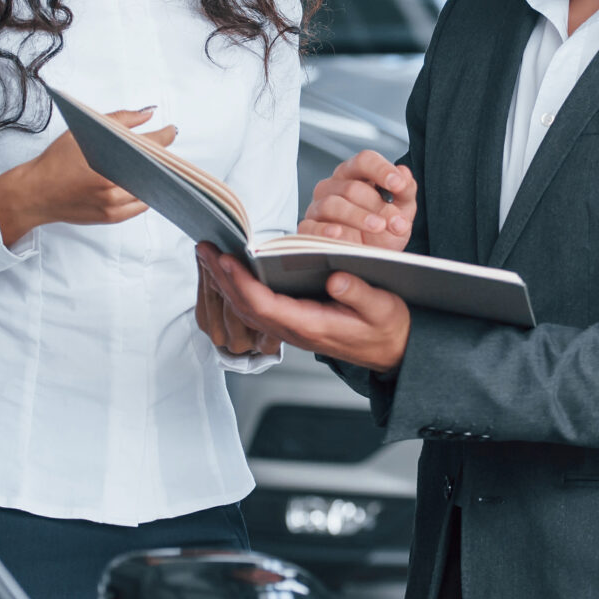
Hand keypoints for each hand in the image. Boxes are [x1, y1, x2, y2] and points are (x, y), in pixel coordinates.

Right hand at [0, 107, 173, 245]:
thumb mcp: (83, 131)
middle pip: (153, 169)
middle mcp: (112, 186)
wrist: (35, 193)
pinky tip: (142, 182)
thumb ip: (119, 120)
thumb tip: (147, 114)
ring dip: (155, 177)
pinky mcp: (111, 217)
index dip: (164, 137)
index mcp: (106, 161)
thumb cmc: (54, 162)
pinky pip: (140, 205)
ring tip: (152, 165)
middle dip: (160, 157)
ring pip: (149, 189)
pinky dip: (145, 192)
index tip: (171, 131)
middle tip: (161, 148)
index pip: (148, 146)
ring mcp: (113, 204)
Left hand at [198, 247, 410, 372]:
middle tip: (203, 248)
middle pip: (247, 307)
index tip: (227, 260)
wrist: (395, 351)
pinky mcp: (292, 322)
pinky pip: (256, 308)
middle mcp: (295, 331)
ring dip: (224, 282)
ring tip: (208, 253)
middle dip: (222, 278)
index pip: (267, 306)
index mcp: (313, 326)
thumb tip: (335, 280)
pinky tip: (229, 269)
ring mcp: (291, 329)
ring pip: (247, 308)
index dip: (243, 284)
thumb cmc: (388, 328)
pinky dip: (238, 287)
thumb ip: (359, 294)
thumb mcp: (383, 308)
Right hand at [298, 149, 416, 249]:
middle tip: (395, 220)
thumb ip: (405, 191)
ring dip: (358, 216)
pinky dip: (324, 230)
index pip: (364, 161)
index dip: (381, 170)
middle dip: (376, 205)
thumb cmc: (384, 231)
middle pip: (351, 187)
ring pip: (332, 204)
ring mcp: (319, 207)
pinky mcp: (308, 228)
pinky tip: (339, 234)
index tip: (398, 184)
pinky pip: (310, 226)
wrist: (372, 258)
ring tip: (378, 227)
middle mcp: (334, 186)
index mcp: (356, 175)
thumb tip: (404, 174)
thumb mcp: (402, 210)